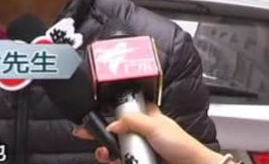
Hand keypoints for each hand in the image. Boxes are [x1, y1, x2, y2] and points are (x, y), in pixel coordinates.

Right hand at [72, 103, 223, 163]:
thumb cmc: (182, 146)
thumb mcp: (155, 126)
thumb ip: (131, 122)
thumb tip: (112, 124)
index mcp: (147, 118)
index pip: (125, 109)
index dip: (110, 111)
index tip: (95, 114)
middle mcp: (142, 133)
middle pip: (115, 132)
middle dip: (102, 134)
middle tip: (86, 134)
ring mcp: (140, 150)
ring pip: (116, 150)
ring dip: (106, 152)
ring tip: (104, 153)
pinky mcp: (139, 163)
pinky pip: (121, 162)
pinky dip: (114, 162)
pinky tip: (112, 161)